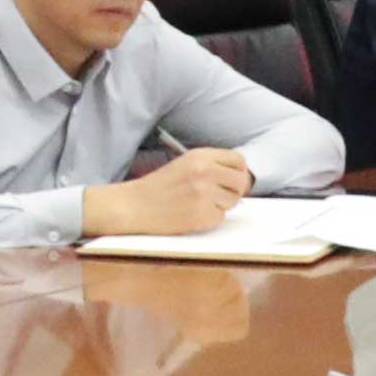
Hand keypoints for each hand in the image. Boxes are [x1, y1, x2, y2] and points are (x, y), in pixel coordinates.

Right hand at [86, 149, 257, 238]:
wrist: (135, 205)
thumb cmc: (159, 186)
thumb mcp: (185, 164)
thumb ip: (211, 165)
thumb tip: (239, 178)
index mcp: (201, 156)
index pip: (238, 160)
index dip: (237, 172)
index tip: (230, 180)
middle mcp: (205, 171)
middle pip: (241, 182)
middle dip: (233, 191)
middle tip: (219, 196)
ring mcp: (204, 193)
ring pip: (233, 201)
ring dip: (221, 206)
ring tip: (199, 204)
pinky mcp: (202, 214)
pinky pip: (220, 218)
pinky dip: (209, 219)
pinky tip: (192, 214)